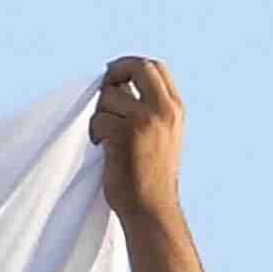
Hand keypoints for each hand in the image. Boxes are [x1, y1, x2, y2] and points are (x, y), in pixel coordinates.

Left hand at [88, 57, 186, 219]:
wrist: (152, 206)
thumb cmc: (150, 173)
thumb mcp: (161, 133)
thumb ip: (147, 106)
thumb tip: (115, 82)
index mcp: (175, 110)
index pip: (154, 67)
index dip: (130, 65)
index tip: (116, 76)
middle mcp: (164, 110)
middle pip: (135, 67)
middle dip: (113, 74)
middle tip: (104, 91)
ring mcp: (145, 120)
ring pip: (109, 96)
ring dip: (101, 114)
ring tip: (110, 138)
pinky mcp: (124, 133)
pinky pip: (98, 119)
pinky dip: (96, 134)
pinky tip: (107, 151)